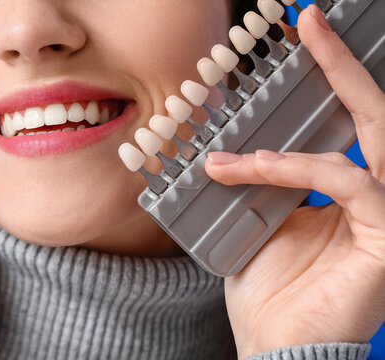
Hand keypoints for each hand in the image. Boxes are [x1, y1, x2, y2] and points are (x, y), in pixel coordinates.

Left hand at [204, 5, 384, 358]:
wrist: (277, 351)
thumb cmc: (270, 296)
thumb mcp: (261, 228)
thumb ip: (261, 188)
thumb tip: (234, 151)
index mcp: (346, 197)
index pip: (345, 130)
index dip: (330, 83)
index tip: (300, 44)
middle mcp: (375, 200)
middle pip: (375, 117)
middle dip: (344, 65)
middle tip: (311, 21)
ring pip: (371, 140)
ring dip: (313, 115)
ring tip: (256, 120)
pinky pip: (348, 183)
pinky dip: (297, 168)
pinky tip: (256, 166)